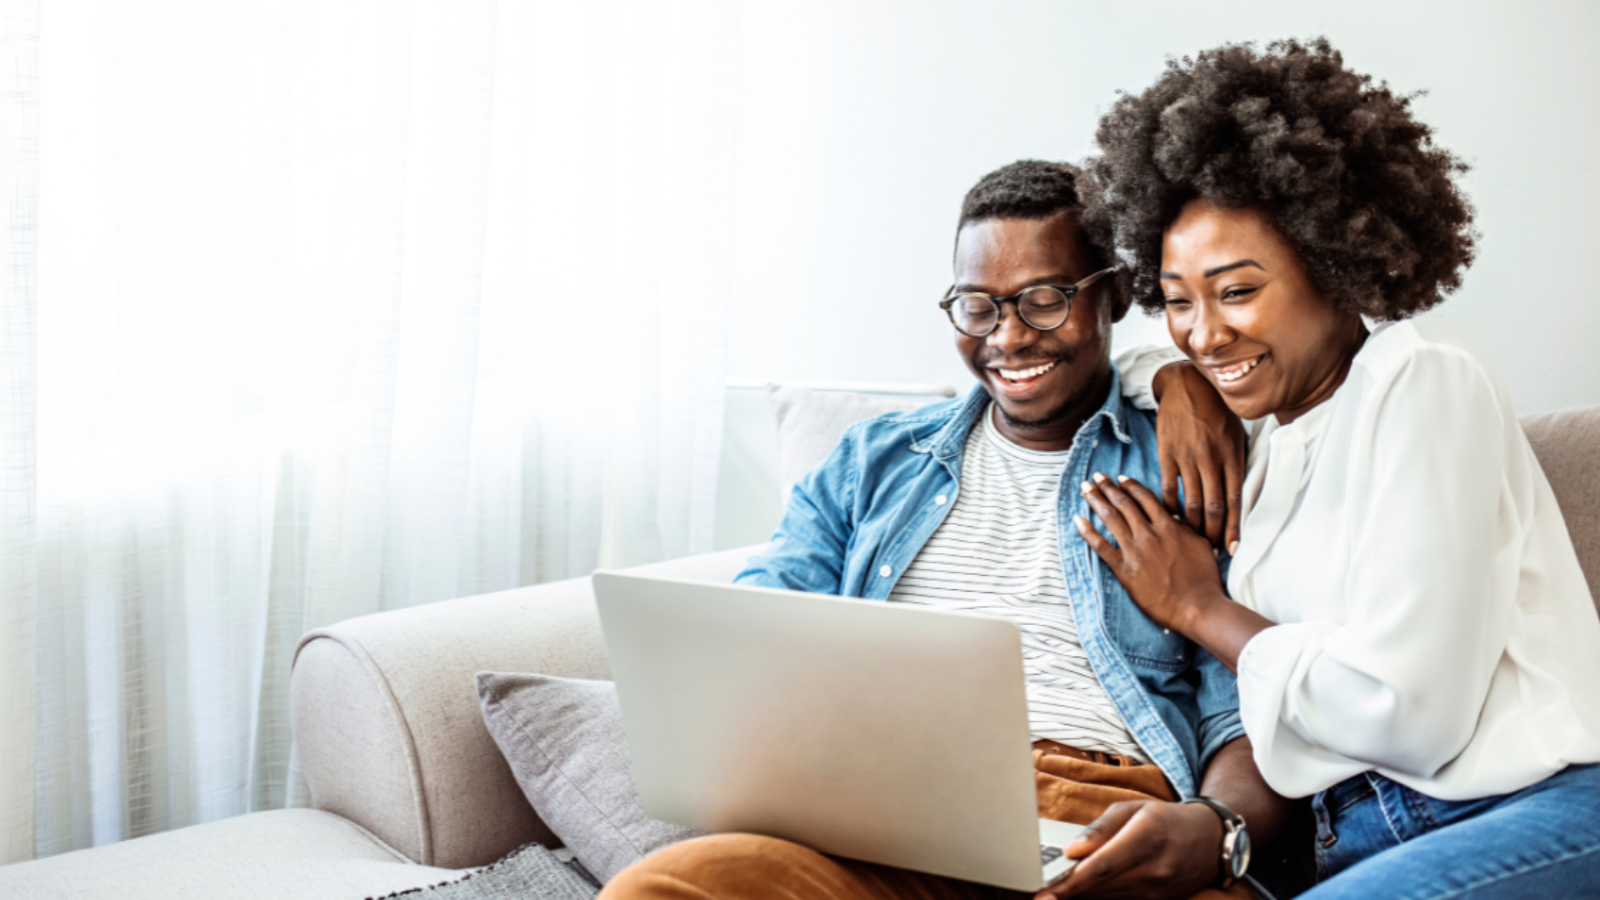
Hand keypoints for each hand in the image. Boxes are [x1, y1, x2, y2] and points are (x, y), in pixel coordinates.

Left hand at [1034, 800, 1222, 898]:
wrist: (1210, 841)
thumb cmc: (1166, 819)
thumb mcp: (1133, 809)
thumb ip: (1099, 829)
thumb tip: (1072, 850)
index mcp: (1146, 837)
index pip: (1102, 866)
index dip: (1071, 882)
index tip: (1046, 890)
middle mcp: (1154, 868)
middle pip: (1102, 886)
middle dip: (1068, 892)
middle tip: (1039, 895)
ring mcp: (1159, 890)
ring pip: (1109, 898)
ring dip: (1081, 897)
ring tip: (1054, 894)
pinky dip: (1100, 899)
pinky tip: (1082, 894)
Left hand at [1073, 473, 1225, 634]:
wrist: (1198, 606)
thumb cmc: (1203, 579)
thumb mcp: (1199, 545)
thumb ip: (1183, 529)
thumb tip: (1171, 516)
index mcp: (1168, 526)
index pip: (1145, 498)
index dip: (1131, 485)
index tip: (1120, 477)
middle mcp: (1149, 534)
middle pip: (1124, 503)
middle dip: (1108, 487)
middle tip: (1096, 476)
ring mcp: (1135, 551)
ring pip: (1111, 518)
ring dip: (1096, 500)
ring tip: (1085, 489)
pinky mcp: (1124, 570)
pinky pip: (1101, 547)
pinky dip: (1087, 532)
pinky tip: (1077, 520)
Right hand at [1151, 362, 1245, 552]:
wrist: (1187, 386)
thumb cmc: (1216, 411)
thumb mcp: (1236, 434)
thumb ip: (1237, 462)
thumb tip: (1237, 494)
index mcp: (1232, 455)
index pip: (1235, 500)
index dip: (1234, 527)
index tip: (1232, 548)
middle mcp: (1211, 459)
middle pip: (1213, 507)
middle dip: (1213, 533)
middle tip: (1210, 549)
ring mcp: (1188, 457)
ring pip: (1192, 502)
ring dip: (1193, 526)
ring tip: (1193, 539)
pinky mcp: (1167, 454)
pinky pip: (1169, 489)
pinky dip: (1170, 508)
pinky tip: (1172, 519)